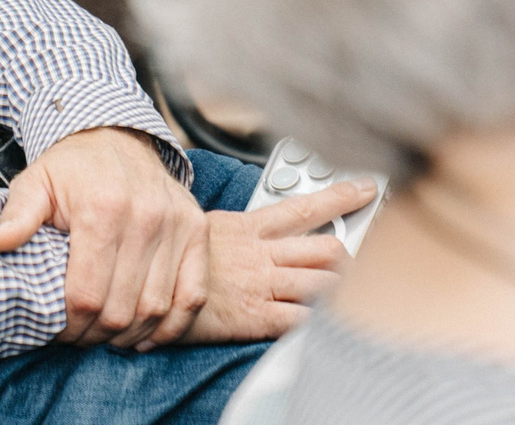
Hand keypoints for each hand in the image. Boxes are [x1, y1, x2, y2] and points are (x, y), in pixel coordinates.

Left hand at [0, 127, 210, 349]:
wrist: (115, 136)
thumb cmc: (72, 168)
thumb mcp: (35, 182)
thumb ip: (18, 214)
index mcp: (101, 209)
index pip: (87, 294)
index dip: (70, 325)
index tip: (58, 332)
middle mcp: (145, 217)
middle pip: (122, 308)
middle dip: (96, 335)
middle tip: (80, 338)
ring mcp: (176, 224)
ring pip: (157, 308)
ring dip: (131, 335)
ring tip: (107, 338)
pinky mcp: (197, 229)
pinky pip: (193, 294)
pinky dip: (172, 325)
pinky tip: (146, 334)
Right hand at [179, 178, 370, 344]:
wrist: (146, 290)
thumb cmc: (170, 260)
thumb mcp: (200, 228)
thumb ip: (234, 227)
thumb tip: (253, 226)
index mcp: (247, 227)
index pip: (304, 206)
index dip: (341, 197)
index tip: (368, 188)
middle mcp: (260, 255)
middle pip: (325, 247)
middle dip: (350, 253)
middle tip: (363, 257)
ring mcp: (261, 286)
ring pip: (322, 283)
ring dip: (343, 289)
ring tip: (354, 293)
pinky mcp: (256, 318)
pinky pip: (302, 320)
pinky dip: (322, 324)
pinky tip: (331, 325)